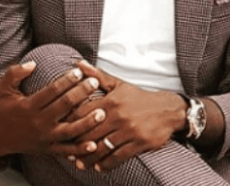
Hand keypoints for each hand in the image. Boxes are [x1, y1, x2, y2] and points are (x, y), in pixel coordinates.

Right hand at [0, 61, 106, 157]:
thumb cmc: (4, 110)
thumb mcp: (3, 89)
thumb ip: (15, 73)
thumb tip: (32, 63)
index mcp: (29, 106)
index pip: (52, 91)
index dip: (66, 80)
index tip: (78, 71)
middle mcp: (38, 122)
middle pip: (64, 106)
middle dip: (81, 93)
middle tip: (94, 83)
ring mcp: (45, 137)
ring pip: (69, 130)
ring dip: (87, 122)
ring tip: (102, 113)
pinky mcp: (48, 149)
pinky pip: (66, 150)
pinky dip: (80, 149)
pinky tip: (94, 145)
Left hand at [67, 61, 186, 171]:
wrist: (168, 109)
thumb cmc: (139, 97)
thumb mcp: (118, 85)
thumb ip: (97, 76)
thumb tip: (77, 63)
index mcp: (111, 101)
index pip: (83, 113)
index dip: (70, 123)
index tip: (61, 130)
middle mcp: (119, 116)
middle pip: (90, 133)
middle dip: (76, 144)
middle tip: (67, 152)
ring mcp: (129, 130)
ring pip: (103, 147)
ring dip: (89, 158)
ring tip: (80, 163)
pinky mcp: (139, 143)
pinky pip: (119, 157)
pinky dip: (107, 164)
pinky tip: (99, 167)